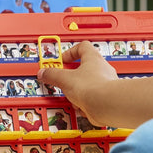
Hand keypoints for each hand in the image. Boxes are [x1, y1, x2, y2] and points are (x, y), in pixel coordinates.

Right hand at [37, 41, 152, 128]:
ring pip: (89, 83)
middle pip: (84, 67)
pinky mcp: (108, 97)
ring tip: (72, 96)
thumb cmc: (93, 88)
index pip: (82, 46)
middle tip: (63, 79)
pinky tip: (81, 106)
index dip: (70, 52)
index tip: (61, 60)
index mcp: (93, 57)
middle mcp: (102, 68)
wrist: (108, 106)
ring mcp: (107, 82)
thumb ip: (53, 75)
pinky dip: (86, 102)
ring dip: (78, 90)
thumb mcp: (65, 79)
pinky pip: (94, 97)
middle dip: (72, 75)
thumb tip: (44, 72)